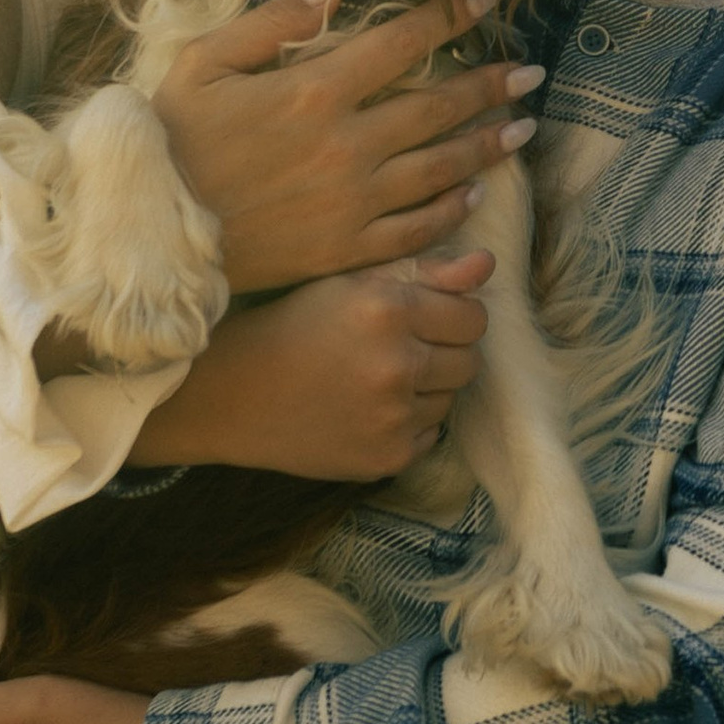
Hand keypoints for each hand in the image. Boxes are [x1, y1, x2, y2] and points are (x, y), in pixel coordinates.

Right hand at [130, 247, 491, 480]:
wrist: (236, 393)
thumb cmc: (294, 324)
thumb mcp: (352, 282)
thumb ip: (427, 272)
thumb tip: (488, 265)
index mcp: (389, 309)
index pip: (473, 318)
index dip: (456, 317)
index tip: (430, 319)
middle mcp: (397, 364)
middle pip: (469, 362)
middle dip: (445, 353)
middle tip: (403, 349)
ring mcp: (393, 417)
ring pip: (449, 400)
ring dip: (426, 389)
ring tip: (377, 379)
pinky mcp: (386, 457)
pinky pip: (427, 436)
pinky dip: (407, 424)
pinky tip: (366, 409)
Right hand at [152, 0, 542, 289]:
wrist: (148, 238)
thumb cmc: (170, 142)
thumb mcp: (203, 64)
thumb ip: (271, 23)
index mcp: (313, 91)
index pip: (404, 41)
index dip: (452, 13)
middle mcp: (346, 146)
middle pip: (437, 107)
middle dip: (490, 85)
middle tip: (531, 72)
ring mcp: (351, 203)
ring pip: (439, 168)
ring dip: (486, 146)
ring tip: (523, 128)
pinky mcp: (346, 249)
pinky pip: (415, 229)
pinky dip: (450, 211)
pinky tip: (473, 195)